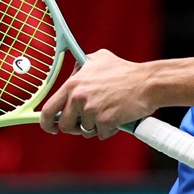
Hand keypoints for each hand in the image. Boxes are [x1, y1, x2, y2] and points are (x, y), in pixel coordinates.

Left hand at [38, 49, 154, 137]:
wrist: (147, 83)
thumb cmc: (126, 71)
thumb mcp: (99, 59)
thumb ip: (81, 67)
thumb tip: (73, 74)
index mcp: (73, 84)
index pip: (48, 108)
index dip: (46, 122)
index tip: (51, 127)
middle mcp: (78, 97)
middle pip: (64, 125)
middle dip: (73, 128)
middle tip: (84, 124)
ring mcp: (91, 110)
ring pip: (85, 130)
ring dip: (95, 126)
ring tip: (108, 113)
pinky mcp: (104, 121)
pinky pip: (101, 134)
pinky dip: (109, 130)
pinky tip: (118, 117)